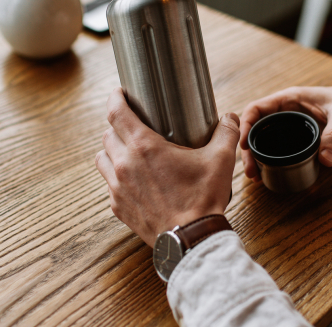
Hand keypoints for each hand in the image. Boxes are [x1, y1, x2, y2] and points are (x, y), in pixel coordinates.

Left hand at [95, 88, 239, 245]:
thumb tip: (229, 117)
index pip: (116, 113)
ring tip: (128, 150)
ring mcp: (117, 188)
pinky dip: (116, 176)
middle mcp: (124, 165)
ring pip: (102, 158)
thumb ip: (226, 132)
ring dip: (112, 150)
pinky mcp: (118, 207)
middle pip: (108, 134)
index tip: (118, 93)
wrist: (191, 239)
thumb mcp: (220, 160)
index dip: (115, 98)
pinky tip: (133, 178)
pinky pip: (109, 184)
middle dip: (117, 125)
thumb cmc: (202, 199)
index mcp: (144, 147)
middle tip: (133, 123)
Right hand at [239, 85, 331, 181]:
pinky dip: (269, 162)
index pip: (257, 109)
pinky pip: (278, 151)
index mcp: (289, 99)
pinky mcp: (298, 141)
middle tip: (250, 170)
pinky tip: (267, 176)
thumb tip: (325, 160)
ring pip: (264, 142)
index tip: (243, 144)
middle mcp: (285, 113)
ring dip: (256, 158)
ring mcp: (291, 128)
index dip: (245, 125)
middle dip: (248, 149)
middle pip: (256, 129)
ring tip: (255, 177)